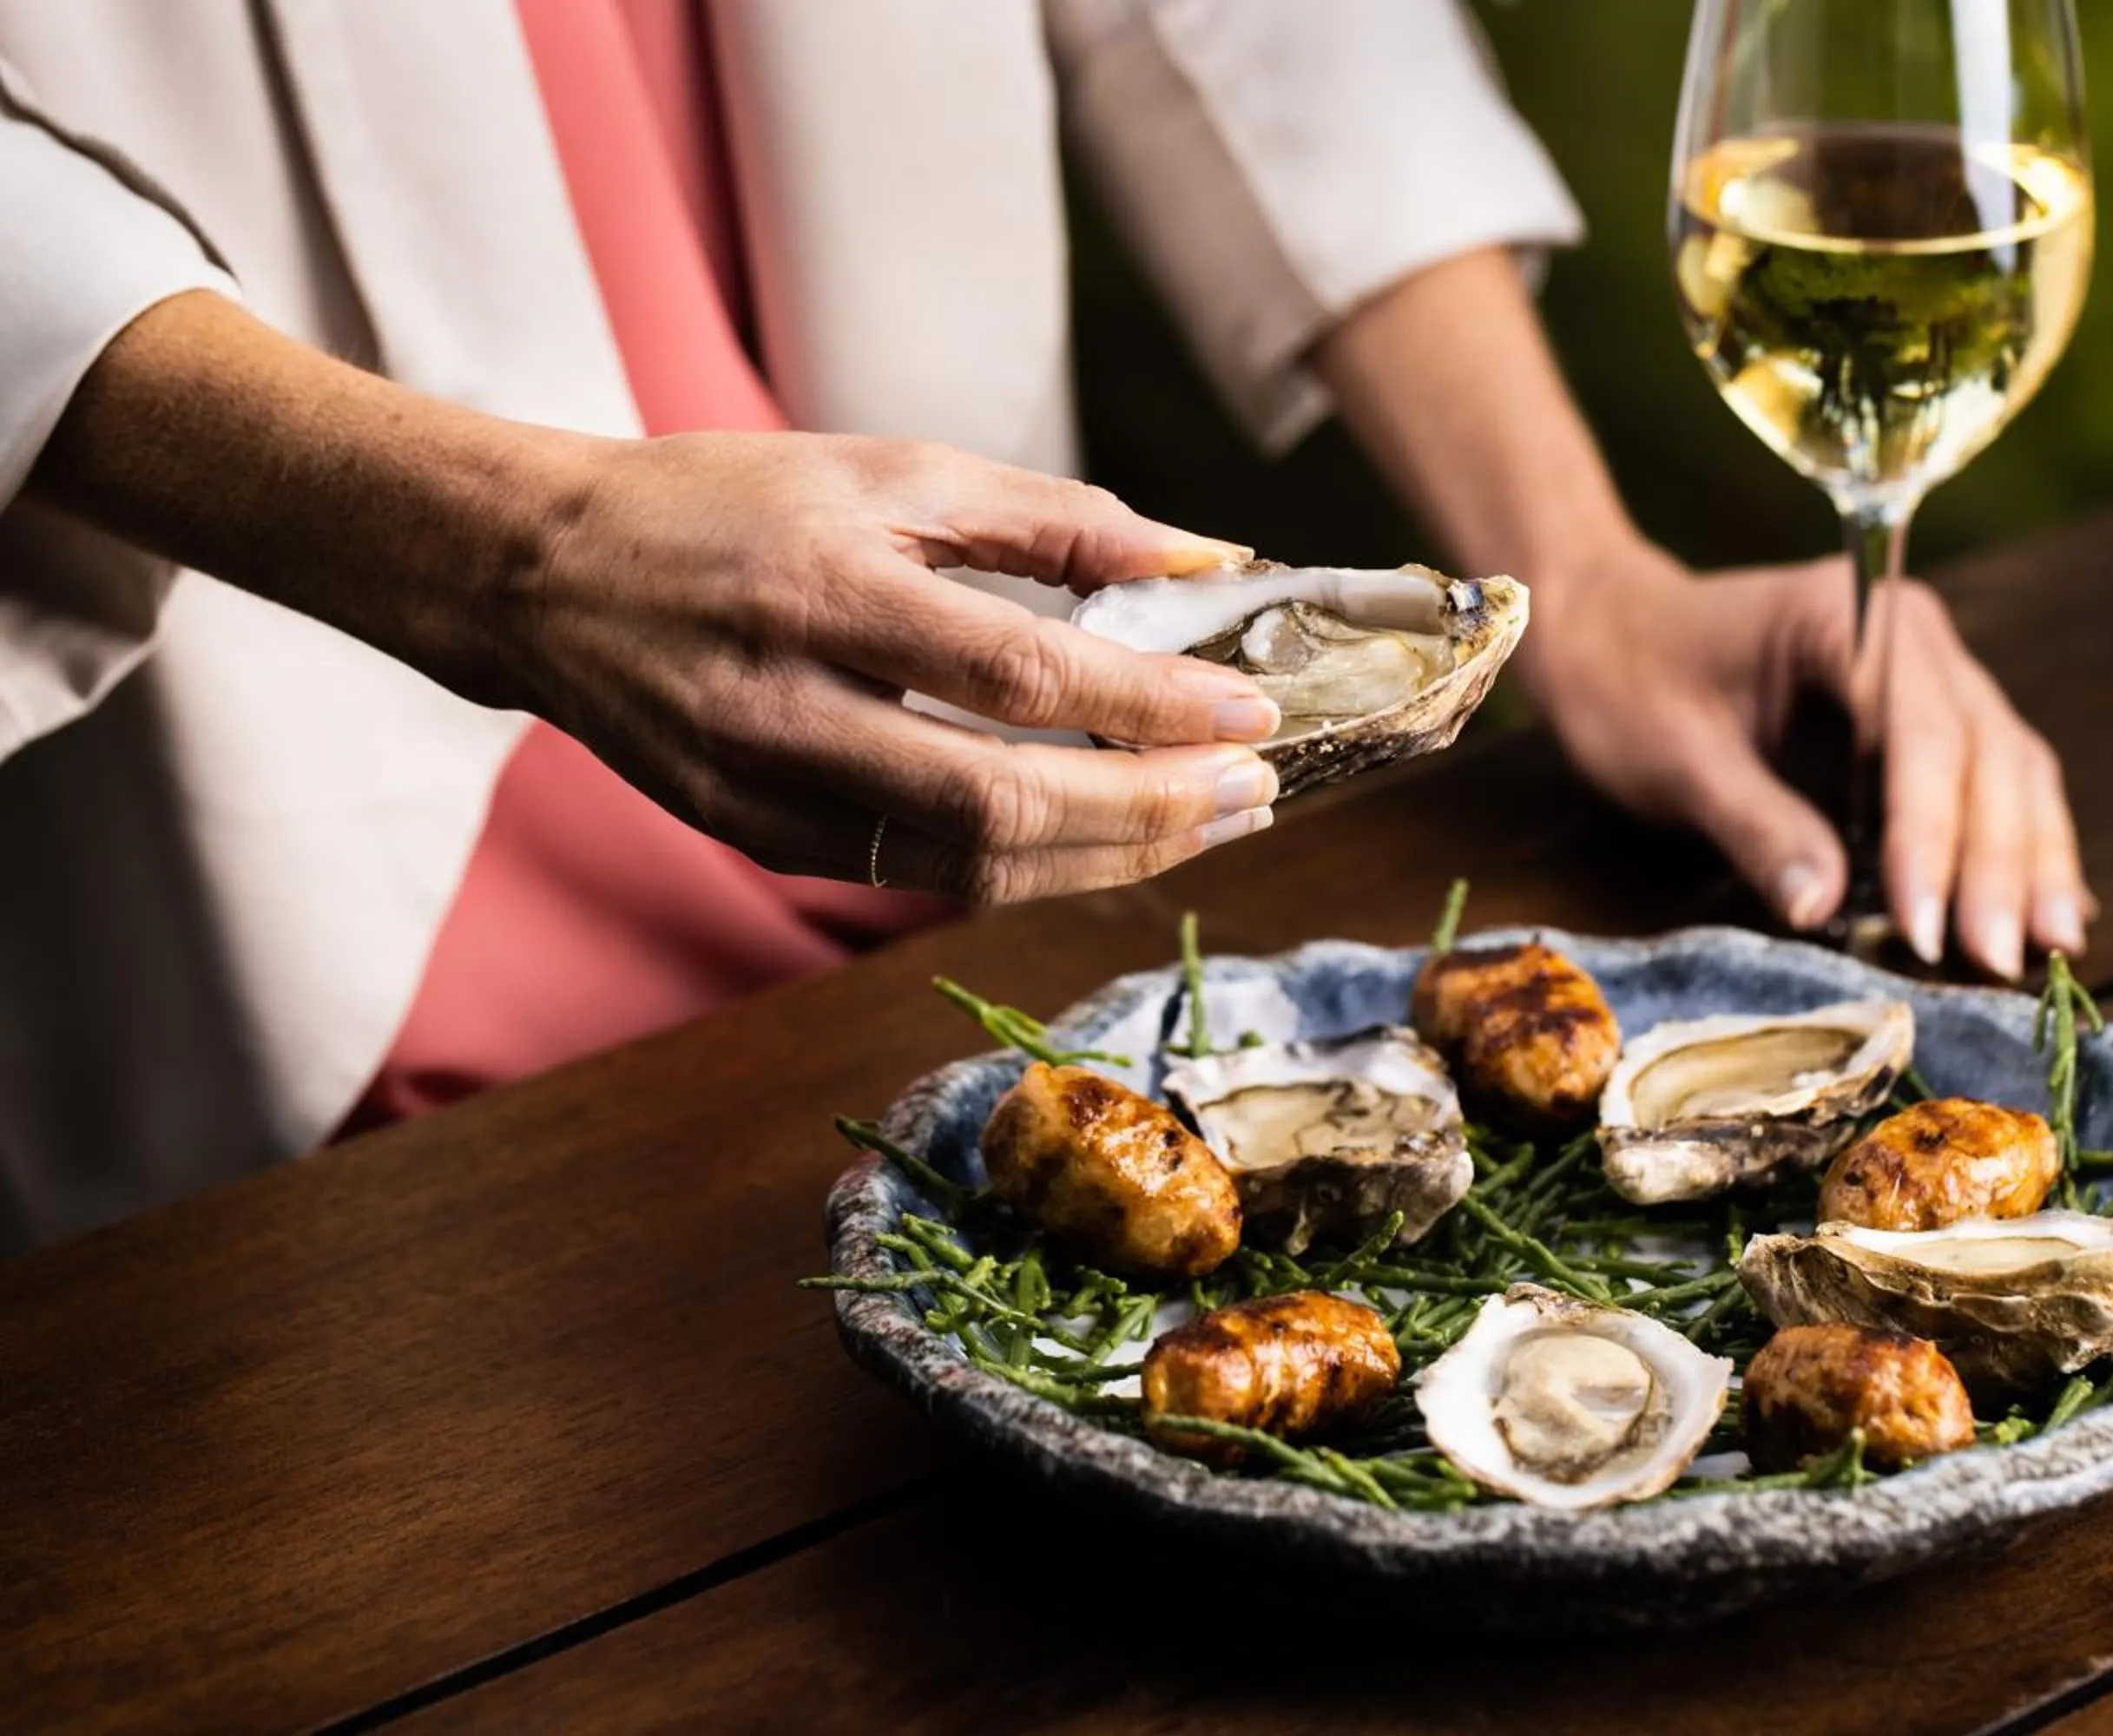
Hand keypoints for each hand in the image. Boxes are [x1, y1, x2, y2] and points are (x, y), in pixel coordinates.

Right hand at [500, 434, 1287, 901]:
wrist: (544, 575)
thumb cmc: (729, 505)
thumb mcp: (891, 471)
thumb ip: (1054, 519)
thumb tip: (1208, 558)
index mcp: (828, 592)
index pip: (1022, 673)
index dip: (1148, 706)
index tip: (1250, 713)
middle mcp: (791, 707)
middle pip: (1005, 799)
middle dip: (1151, 810)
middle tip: (1254, 789)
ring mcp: (765, 791)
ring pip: (968, 864)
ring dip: (1105, 854)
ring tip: (1202, 820)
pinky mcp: (757, 838)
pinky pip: (919, 875)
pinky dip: (1026, 863)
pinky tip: (1100, 834)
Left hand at [1519, 541, 2090, 976]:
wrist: (1607, 631)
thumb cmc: (1629, 682)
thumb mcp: (1675, 758)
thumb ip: (1754, 825)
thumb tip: (1822, 910)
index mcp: (1848, 614)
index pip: (1919, 729)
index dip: (1932, 833)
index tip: (1928, 926)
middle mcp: (1909, 636)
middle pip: (1984, 751)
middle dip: (1997, 862)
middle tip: (1996, 959)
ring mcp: (1928, 675)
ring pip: (2010, 768)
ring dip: (2030, 860)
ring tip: (2050, 948)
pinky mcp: (1925, 723)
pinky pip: (1992, 782)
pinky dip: (2019, 848)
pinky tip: (2050, 913)